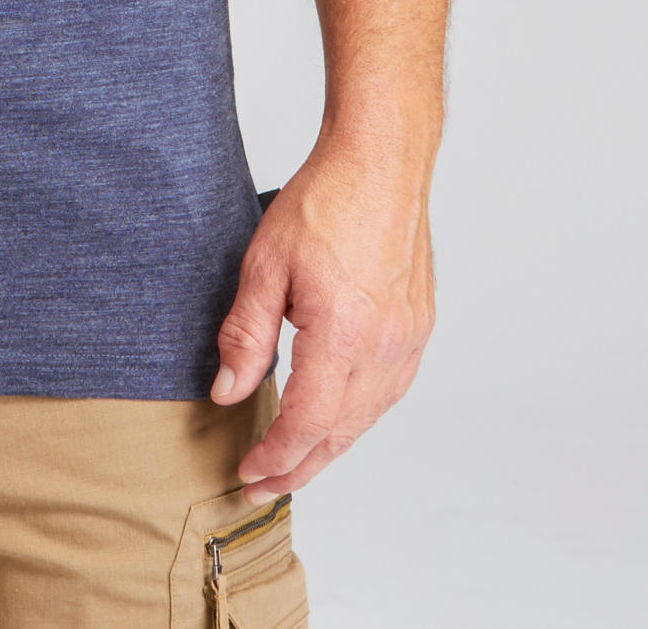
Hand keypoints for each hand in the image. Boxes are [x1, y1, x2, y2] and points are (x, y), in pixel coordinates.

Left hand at [209, 135, 435, 497]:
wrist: (381, 162)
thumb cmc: (325, 201)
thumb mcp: (264, 264)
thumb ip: (246, 334)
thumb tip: (229, 391)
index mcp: (344, 335)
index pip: (307, 423)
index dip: (276, 457)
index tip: (249, 472)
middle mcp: (385, 347)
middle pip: (340, 433)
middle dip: (299, 466)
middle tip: (263, 485)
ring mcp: (408, 340)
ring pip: (367, 418)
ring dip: (329, 446)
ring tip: (294, 461)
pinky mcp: (418, 328)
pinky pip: (387, 392)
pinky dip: (357, 416)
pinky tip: (335, 417)